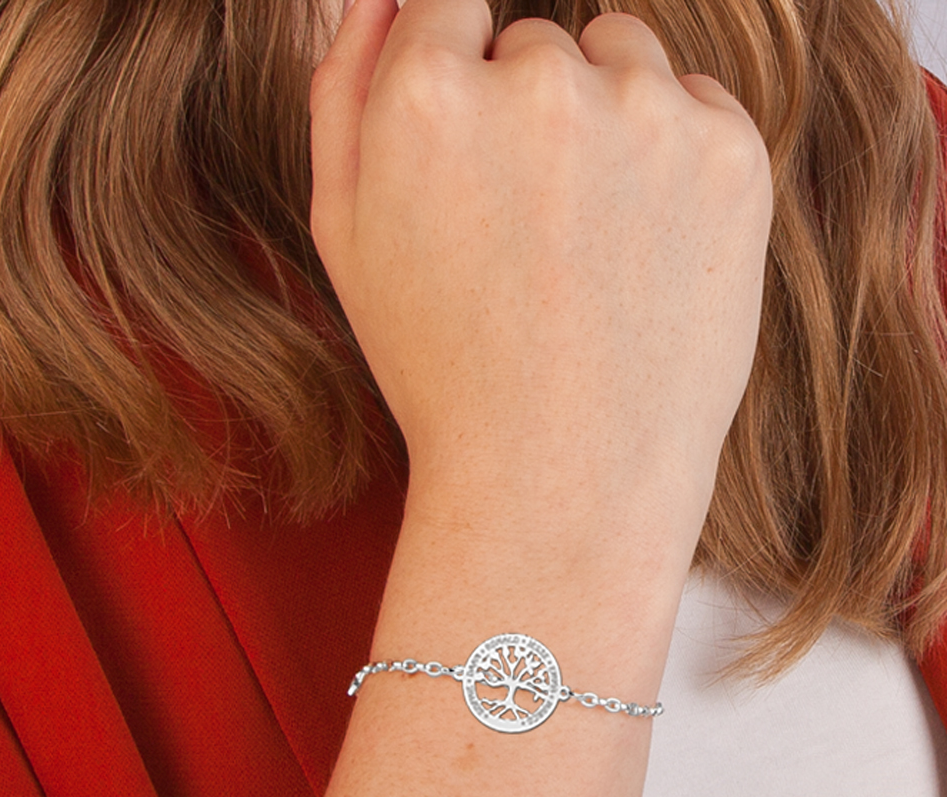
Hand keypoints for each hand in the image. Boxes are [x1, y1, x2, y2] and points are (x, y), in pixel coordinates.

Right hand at [311, 0, 772, 532]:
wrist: (563, 472)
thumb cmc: (442, 368)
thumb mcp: (346, 239)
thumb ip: (343, 93)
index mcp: (427, 100)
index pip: (445, 5)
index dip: (456, 83)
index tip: (473, 150)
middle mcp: (539, 84)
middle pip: (532, 43)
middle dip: (524, 114)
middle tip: (526, 233)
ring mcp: (645, 116)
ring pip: (618, 59)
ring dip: (600, 120)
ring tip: (585, 241)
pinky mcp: (729, 155)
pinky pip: (690, 104)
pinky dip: (667, 155)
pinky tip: (640, 246)